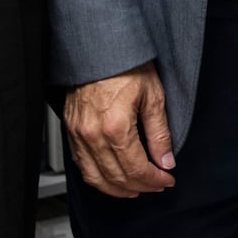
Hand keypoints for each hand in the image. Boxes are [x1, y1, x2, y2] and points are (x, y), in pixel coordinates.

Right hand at [66, 62, 176, 196]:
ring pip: (96, 178)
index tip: (167, 179)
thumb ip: (160, 134)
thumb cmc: (125, 65)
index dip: (155, 179)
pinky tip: (111, 178)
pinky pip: (82, 165)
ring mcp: (78, 134)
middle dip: (141, 186)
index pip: (137, 168)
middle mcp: (93, 135)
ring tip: (136, 188)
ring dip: (118, 189)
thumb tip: (166, 160)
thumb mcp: (153, 96)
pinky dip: (98, 178)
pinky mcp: (71, 130)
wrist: (99, 48)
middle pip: (117, 178)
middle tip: (157, 184)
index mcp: (116, 127)